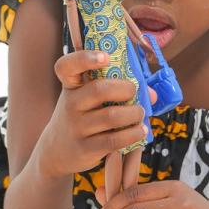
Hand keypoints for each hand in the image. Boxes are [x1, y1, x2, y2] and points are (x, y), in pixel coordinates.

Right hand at [38, 50, 156, 178]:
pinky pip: (114, 140)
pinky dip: (133, 134)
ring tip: (140, 113)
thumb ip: (117, 89)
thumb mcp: (89, 99)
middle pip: (99, 90)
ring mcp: (76, 126)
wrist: (56, 151)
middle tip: (133, 92)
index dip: (84, 58)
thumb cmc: (82, 115)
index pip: (66, 66)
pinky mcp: (85, 148)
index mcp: (71, 85)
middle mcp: (70, 103)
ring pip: (112, 116)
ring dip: (134, 113)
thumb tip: (152, 94)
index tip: (105, 57)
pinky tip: (140, 131)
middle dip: (125, 89)